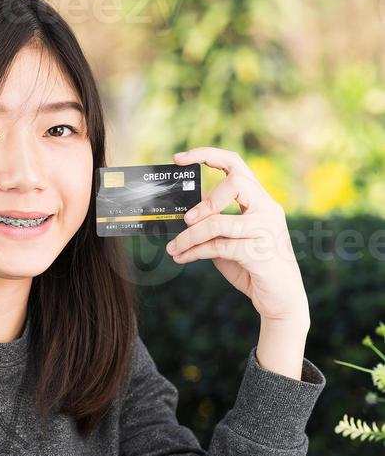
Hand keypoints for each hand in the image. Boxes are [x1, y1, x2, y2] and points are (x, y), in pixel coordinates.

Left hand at [166, 147, 309, 325]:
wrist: (282, 301)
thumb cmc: (253, 267)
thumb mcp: (229, 239)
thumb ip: (214, 221)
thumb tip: (185, 208)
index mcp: (260, 200)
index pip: (236, 165)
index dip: (207, 155)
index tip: (179, 158)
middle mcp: (268, 209)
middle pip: (236, 182)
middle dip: (205, 201)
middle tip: (186, 219)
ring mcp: (267, 229)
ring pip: (218, 223)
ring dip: (189, 237)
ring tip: (174, 248)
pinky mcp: (260, 252)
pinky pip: (219, 247)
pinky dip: (195, 252)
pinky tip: (182, 257)